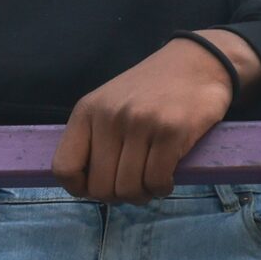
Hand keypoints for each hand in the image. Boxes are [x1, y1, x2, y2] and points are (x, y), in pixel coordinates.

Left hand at [54, 31, 260, 201]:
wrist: (196, 62)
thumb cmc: (150, 91)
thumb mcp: (108, 104)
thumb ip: (93, 137)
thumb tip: (83, 187)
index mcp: (86, 111)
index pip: (63, 167)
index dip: (78, 189)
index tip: (95, 189)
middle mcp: (108, 117)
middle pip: (100, 186)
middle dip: (117, 196)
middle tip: (133, 187)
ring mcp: (139, 123)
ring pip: (129, 188)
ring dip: (142, 195)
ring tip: (150, 183)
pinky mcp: (171, 131)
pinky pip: (157, 181)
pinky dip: (161, 189)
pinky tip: (166, 179)